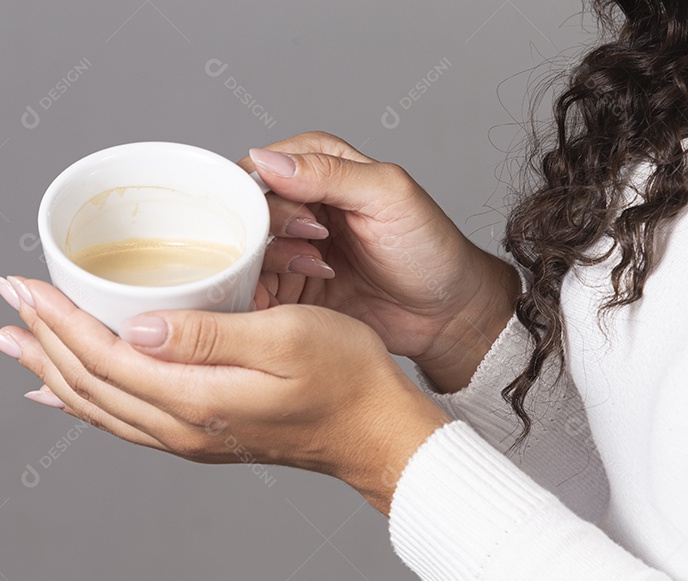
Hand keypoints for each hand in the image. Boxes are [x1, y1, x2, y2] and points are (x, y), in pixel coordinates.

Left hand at [0, 275, 449, 515]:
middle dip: (38, 337)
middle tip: (3, 298)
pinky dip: (78, 400)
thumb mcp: (286, 338)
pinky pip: (118, 419)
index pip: (102, 356)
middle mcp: (178, 426)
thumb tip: (137, 329)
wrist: (375, 432)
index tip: (21, 283)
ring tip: (12, 341)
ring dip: (47, 369)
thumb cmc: (347, 376)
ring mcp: (184, 436)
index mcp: (195, 398)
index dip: (56, 318)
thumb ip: (208, 335)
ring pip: (94, 404)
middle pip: (84, 382)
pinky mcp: (194, 434)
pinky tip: (57, 393)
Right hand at [240, 131, 519, 391]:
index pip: (256, 168)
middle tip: (314, 241)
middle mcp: (294, 201)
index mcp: (314, 163)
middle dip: (271, 229)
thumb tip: (267, 161)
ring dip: (276, 261)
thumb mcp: (388, 196)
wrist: (444, 312)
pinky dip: (268, 292)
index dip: (259, 192)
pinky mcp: (286, 287)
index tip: (293, 215)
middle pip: (243, 211)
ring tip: (321, 268)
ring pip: (242, 251)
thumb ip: (328, 173)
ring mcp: (287, 246)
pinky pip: (251, 287)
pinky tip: (306, 291)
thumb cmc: (428, 248)